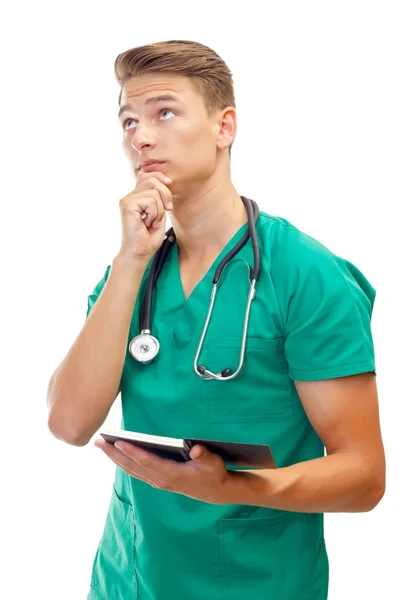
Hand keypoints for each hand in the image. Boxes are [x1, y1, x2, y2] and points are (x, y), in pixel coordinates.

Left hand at [94, 439, 236, 504]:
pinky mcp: (158, 481)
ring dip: (115, 458)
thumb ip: (203, 455)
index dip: (132, 452)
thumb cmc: (214, 473)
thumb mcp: (212, 463)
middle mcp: (161, 480)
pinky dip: (125, 462)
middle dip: (114, 454)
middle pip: (132, 466)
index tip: (118, 442)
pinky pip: (137, 471)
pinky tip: (117, 454)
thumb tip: (195, 448)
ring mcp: (158, 482)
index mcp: (171, 474)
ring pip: (132, 469)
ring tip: (102, 445)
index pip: (147, 461)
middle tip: (98, 442)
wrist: (217, 492)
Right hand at [117, 170, 173, 261]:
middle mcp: (130, 197)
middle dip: (166, 193)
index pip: (147, 175)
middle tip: (167, 209)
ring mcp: (127, 200)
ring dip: (159, 210)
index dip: (160, 176)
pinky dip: (154, 214)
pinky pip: (150, 201)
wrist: (139, 253)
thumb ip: (159, 199)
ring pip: (154, 192)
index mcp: (136, 197)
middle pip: (151, 179)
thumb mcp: (158, 215)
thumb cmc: (148, 239)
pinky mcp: (127, 205)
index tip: (170, 183)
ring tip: (153, 222)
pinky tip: (147, 223)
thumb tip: (166, 182)